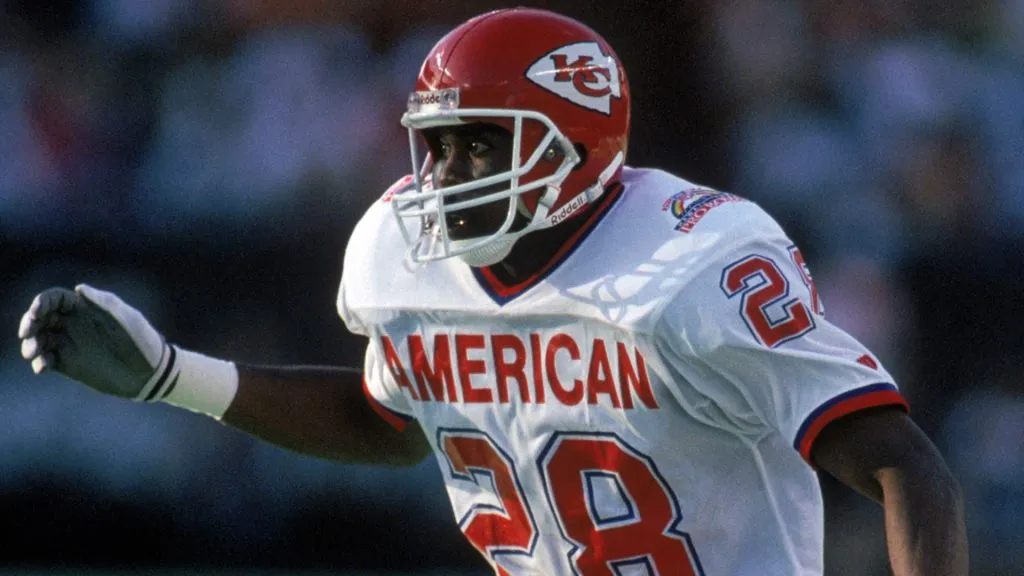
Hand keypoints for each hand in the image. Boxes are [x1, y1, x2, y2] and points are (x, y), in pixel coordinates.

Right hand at [18, 285, 171, 399]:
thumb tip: (78, 288)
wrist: (149, 373)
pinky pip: (46, 360)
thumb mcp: (127, 318)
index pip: (55, 299)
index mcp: (86, 308)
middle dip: (29, 323)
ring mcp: (70, 344)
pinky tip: (43, 367)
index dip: (41, 303)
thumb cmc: (142, 340)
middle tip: (27, 333)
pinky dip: (39, 362)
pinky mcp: (69, 364)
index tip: (36, 313)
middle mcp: (74, 323)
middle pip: (40, 318)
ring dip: (31, 344)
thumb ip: (104, 302)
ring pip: (39, 339)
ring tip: (34, 353)